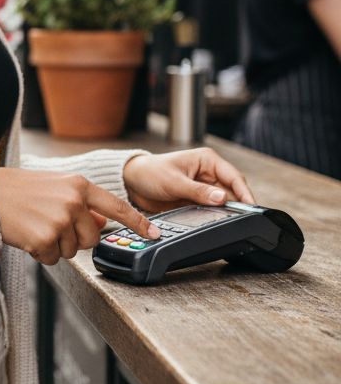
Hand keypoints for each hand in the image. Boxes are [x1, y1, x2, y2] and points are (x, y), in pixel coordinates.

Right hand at [0, 167, 159, 266]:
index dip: (138, 222)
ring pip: (72, 251)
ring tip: (37, 227)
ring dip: (56, 246)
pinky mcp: (45, 238)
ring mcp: (60, 220)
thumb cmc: (18, 190)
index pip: (117, 206)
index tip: (154, 233)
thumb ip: (81, 201)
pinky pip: (53, 259)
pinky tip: (28, 236)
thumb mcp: (56, 186)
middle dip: (76, 239)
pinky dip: (40, 253)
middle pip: (92, 237)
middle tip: (53, 226)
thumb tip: (101, 220)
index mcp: (79, 185)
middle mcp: (73, 201)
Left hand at [122, 148, 255, 213]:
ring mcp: (203, 188)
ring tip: (230, 222)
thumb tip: (222, 198)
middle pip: (232, 191)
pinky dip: (215, 216)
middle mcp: (208, 173)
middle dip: (237, 204)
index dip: (244, 192)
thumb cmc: (151, 172)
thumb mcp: (174, 182)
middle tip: (243, 220)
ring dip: (226, 212)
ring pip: (223, 202)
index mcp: (207, 160)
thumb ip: (198, 191)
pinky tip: (218, 223)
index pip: (234, 177)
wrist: (132, 182)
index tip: (251, 207)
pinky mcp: (196, 200)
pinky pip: (211, 209)